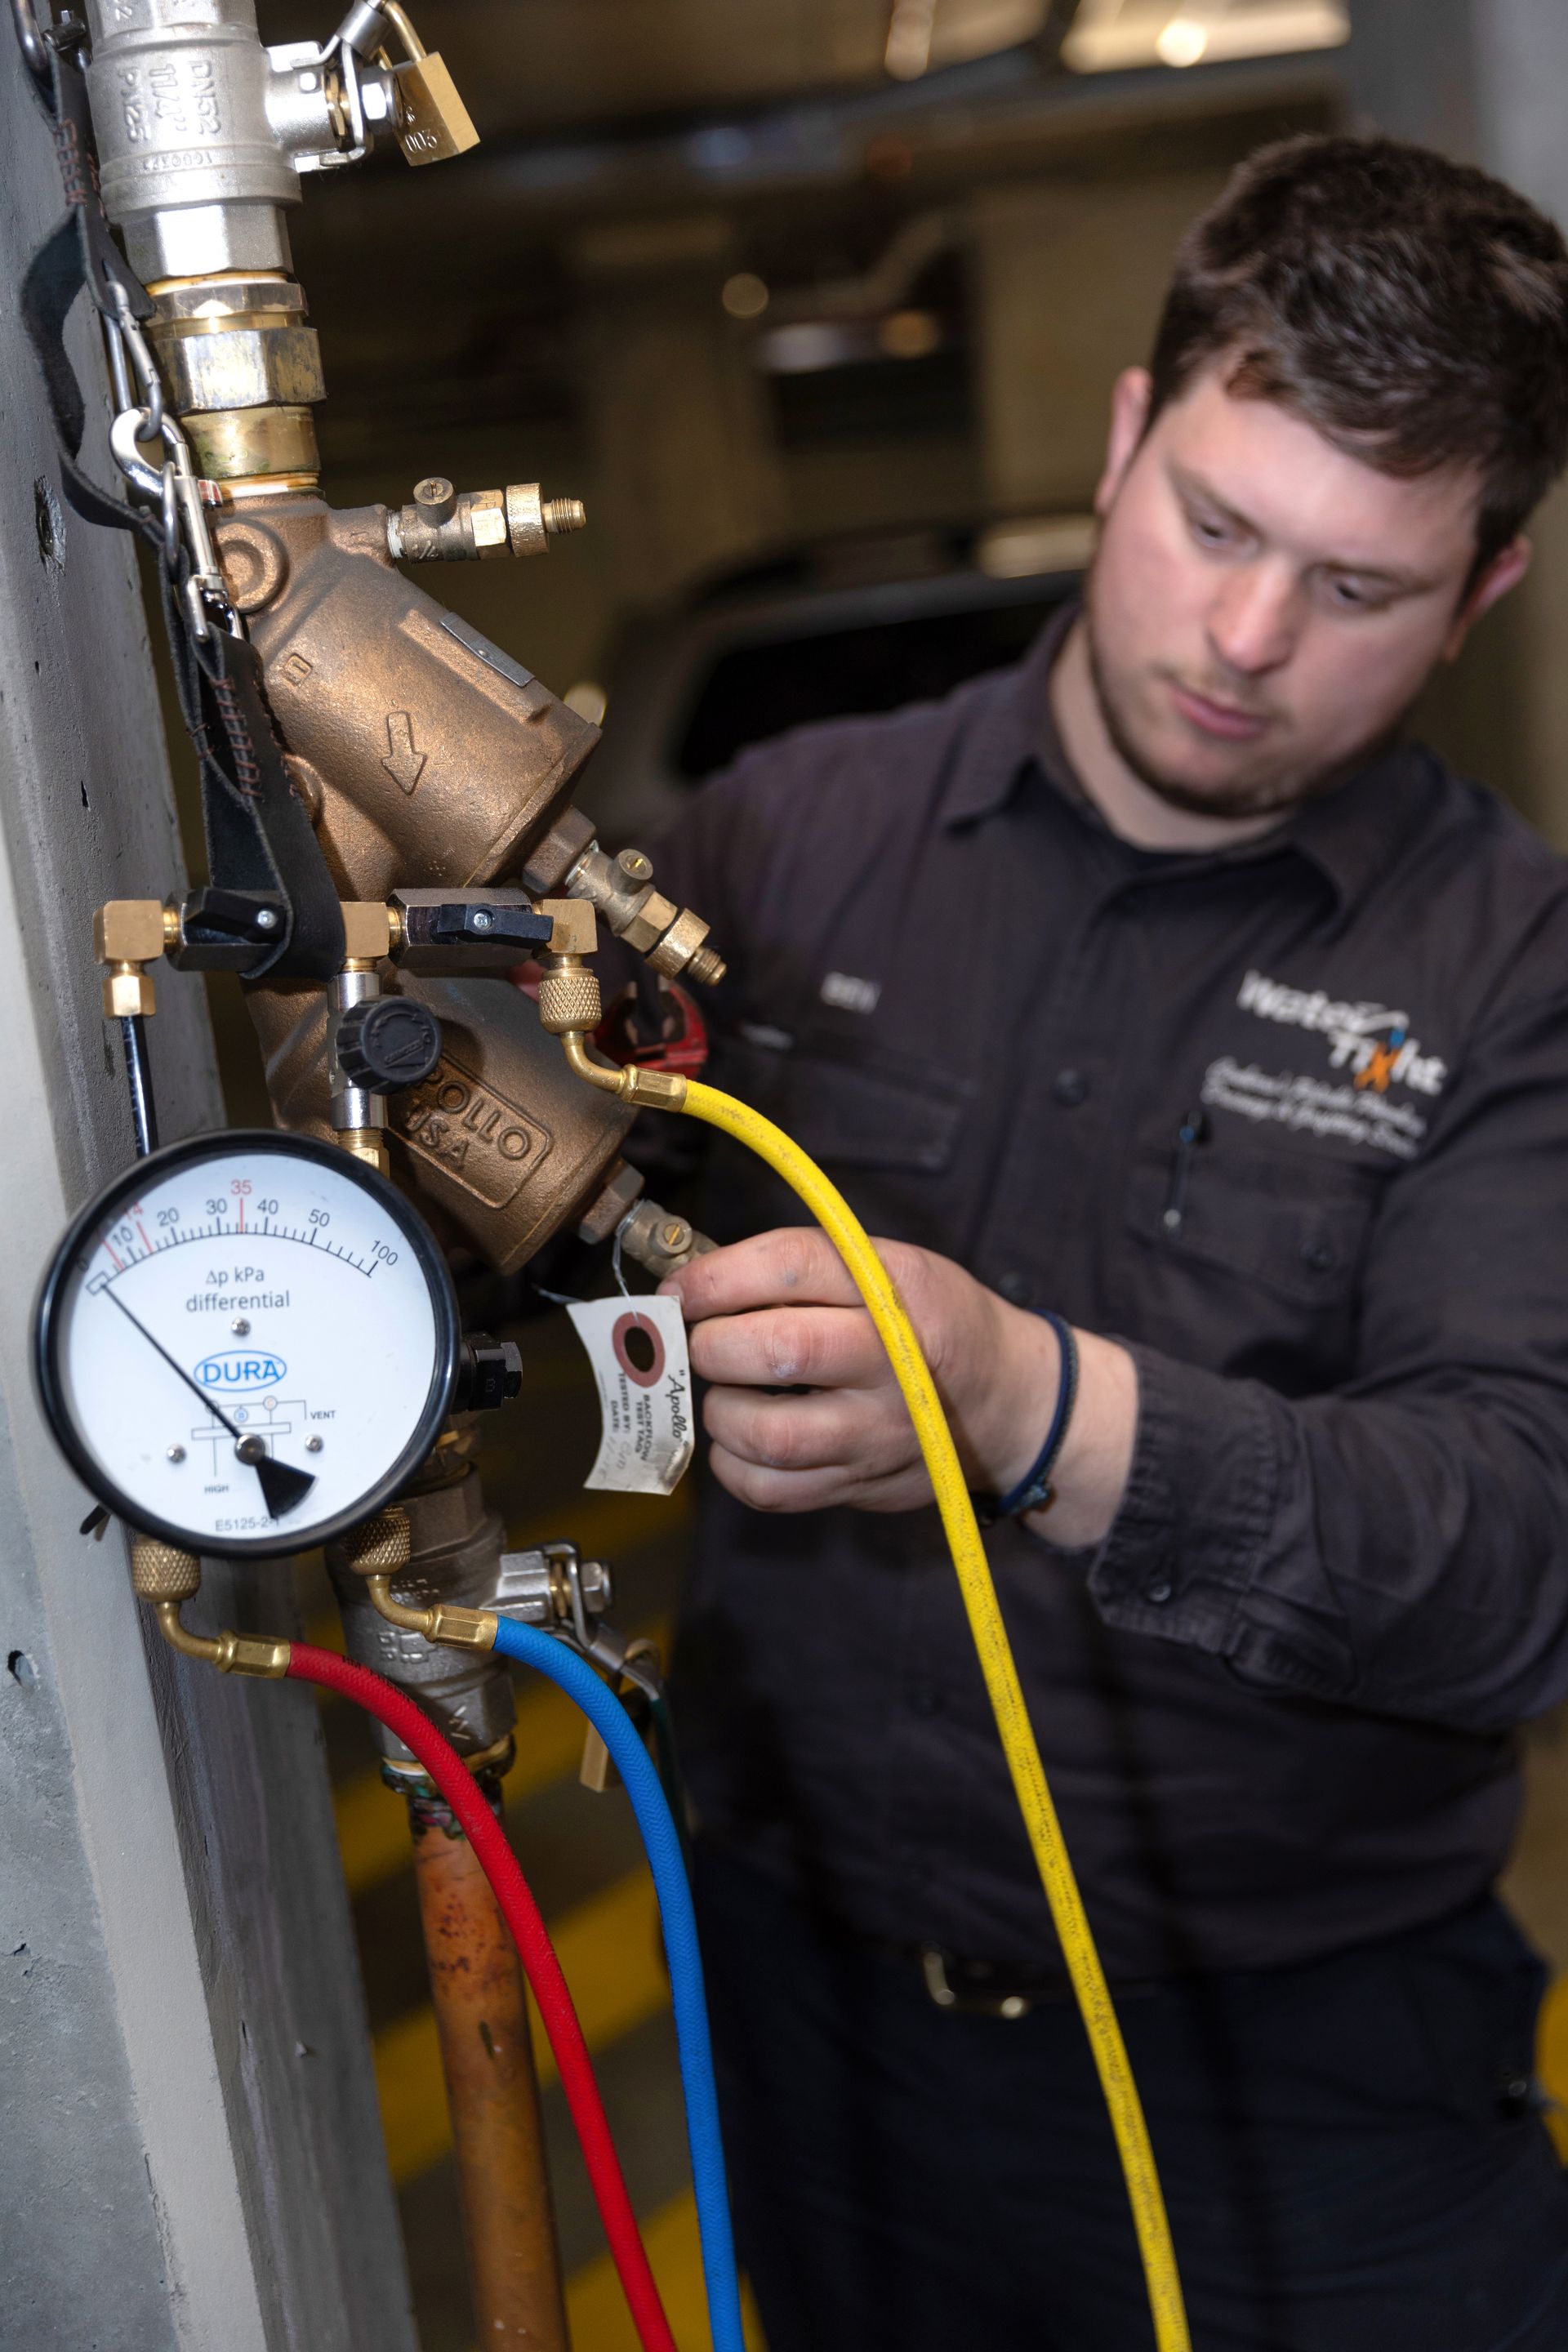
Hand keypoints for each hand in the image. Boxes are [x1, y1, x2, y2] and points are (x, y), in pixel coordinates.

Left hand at [659, 1227, 1136, 1542]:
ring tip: (727, 1391)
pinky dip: (734, 1465)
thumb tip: (692, 1284)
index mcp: (897, 1292)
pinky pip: (772, 1490)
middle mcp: (892, 1364)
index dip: (717, 1276)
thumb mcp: (890, 1267)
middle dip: (713, 1343)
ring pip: (768, 1433)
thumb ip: (803, 1268)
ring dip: (721, 1409)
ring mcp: (878, 1434)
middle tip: (706, 1341)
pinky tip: (742, 1438)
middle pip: (777, 1350)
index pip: (793, 1267)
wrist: (1008, 1401)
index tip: (682, 1288)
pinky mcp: (864, 1486)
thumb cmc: (929, 1322)